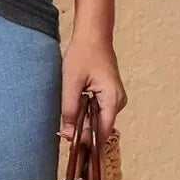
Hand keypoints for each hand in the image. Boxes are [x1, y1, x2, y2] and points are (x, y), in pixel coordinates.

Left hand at [57, 32, 127, 146]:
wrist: (93, 35)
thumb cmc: (83, 53)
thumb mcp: (71, 83)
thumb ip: (70, 110)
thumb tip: (68, 135)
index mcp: (113, 100)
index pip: (102, 133)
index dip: (87, 142)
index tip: (69, 145)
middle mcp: (118, 102)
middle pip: (100, 128)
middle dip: (82, 132)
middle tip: (62, 131)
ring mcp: (115, 99)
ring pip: (98, 120)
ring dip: (83, 122)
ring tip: (66, 118)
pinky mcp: (109, 95)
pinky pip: (98, 111)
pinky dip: (86, 113)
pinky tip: (74, 108)